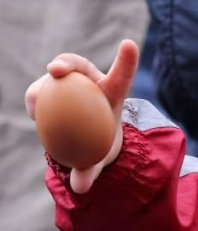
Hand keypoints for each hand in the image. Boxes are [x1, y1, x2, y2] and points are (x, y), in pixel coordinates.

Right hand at [25, 39, 139, 193]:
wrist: (83, 137)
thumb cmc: (98, 144)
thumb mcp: (98, 158)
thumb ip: (90, 171)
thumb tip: (81, 187)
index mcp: (112, 93)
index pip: (122, 75)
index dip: (126, 59)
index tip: (129, 43)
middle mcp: (90, 81)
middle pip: (80, 65)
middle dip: (67, 61)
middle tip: (54, 69)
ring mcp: (69, 82)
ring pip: (54, 77)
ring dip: (44, 85)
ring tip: (37, 106)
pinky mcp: (49, 88)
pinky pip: (39, 90)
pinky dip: (35, 98)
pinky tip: (35, 112)